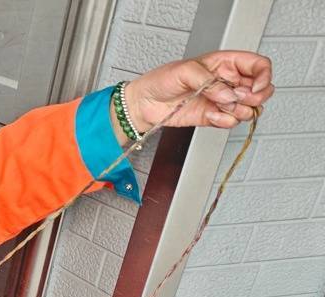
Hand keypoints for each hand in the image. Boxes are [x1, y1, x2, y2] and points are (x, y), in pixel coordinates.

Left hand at [125, 51, 273, 131]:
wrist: (144, 104)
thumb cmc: (160, 80)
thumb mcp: (185, 71)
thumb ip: (210, 81)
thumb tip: (228, 95)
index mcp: (225, 64)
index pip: (258, 65)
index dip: (263, 76)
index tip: (254, 88)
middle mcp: (227, 82)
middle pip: (259, 89)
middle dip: (255, 97)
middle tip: (239, 100)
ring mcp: (221, 101)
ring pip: (248, 108)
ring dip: (241, 111)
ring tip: (222, 108)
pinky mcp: (212, 117)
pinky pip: (230, 121)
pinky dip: (225, 121)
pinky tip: (212, 116)